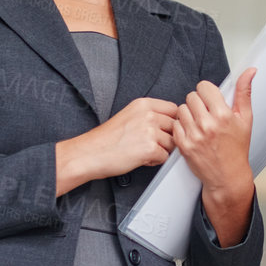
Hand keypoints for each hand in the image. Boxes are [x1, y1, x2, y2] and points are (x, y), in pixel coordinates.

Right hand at [55, 96, 177, 193]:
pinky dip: (155, 161)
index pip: (174, 109)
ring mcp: (150, 131)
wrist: (90, 154)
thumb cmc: (106, 139)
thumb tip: (171, 121)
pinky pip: (164, 157)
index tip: (163, 129)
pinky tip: (140, 158)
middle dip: (166, 137)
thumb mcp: (129, 116)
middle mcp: (148, 115)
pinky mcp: (150, 148)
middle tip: (149, 143)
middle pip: (175, 127)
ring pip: (172, 143)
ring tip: (143, 151)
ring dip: (161, 150)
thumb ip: (150, 114)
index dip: (170, 122)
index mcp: (143, 104)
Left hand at [174, 69, 254, 191]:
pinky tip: (193, 132)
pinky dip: (182, 126)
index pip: (204, 87)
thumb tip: (249, 71)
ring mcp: (194, 135)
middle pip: (191, 96)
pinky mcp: (183, 145)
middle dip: (198, 102)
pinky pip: (176, 124)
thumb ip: (244, 92)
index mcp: (223, 115)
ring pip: (181, 109)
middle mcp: (207, 125)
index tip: (211, 99)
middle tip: (206, 112)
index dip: (208, 92)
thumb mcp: (245, 118)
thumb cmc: (237, 148)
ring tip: (199, 122)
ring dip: (189, 113)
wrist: (227, 176)